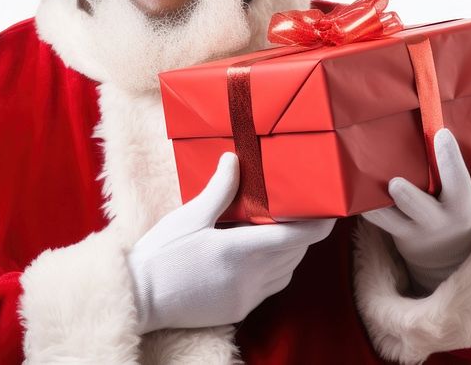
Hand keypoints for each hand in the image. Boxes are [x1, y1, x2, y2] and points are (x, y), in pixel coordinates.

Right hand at [127, 152, 335, 332]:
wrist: (140, 297)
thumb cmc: (161, 254)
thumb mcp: (189, 216)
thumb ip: (219, 190)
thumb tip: (234, 160)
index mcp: (240, 250)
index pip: (296, 237)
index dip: (318, 225)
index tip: (330, 211)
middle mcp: (250, 277)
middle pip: (294, 253)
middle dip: (303, 233)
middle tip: (302, 210)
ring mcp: (245, 296)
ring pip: (285, 272)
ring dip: (290, 252)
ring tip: (280, 230)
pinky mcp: (238, 310)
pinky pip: (270, 288)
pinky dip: (275, 270)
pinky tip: (259, 256)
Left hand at [361, 122, 470, 294]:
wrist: (444, 256)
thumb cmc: (455, 206)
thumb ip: (470, 164)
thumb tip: (465, 115)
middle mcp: (459, 212)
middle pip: (458, 187)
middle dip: (449, 160)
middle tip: (440, 134)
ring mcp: (431, 224)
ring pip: (418, 210)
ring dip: (408, 196)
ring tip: (395, 183)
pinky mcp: (405, 233)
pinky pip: (388, 222)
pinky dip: (375, 211)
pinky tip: (362, 196)